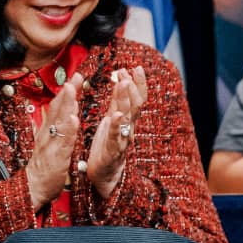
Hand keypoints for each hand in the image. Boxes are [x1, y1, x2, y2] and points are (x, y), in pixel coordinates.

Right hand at [26, 78, 80, 210]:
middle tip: (76, 76)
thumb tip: (56, 112)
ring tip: (72, 90)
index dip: (67, 92)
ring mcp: (51, 145)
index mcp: (49, 130)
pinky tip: (73, 120)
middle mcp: (48, 134)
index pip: (59, 107)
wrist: (32, 188)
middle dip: (67, 92)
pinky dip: (68, 130)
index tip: (76, 76)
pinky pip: (62, 142)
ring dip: (66, 105)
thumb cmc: (44, 166)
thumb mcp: (49, 143)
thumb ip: (53, 128)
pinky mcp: (55, 158)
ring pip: (59, 122)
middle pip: (58, 109)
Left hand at [87, 67, 147, 199]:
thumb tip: (121, 81)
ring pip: (126, 117)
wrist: (105, 175)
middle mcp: (128, 128)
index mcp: (125, 120)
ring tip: (124, 84)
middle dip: (133, 87)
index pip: (135, 99)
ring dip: (126, 100)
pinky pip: (116, 136)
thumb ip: (117, 103)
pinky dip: (116, 125)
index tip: (135, 67)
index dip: (137, 84)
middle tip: (130, 71)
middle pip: (134, 105)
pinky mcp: (112, 151)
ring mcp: (122, 139)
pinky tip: (117, 115)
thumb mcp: (112, 121)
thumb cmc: (107, 147)